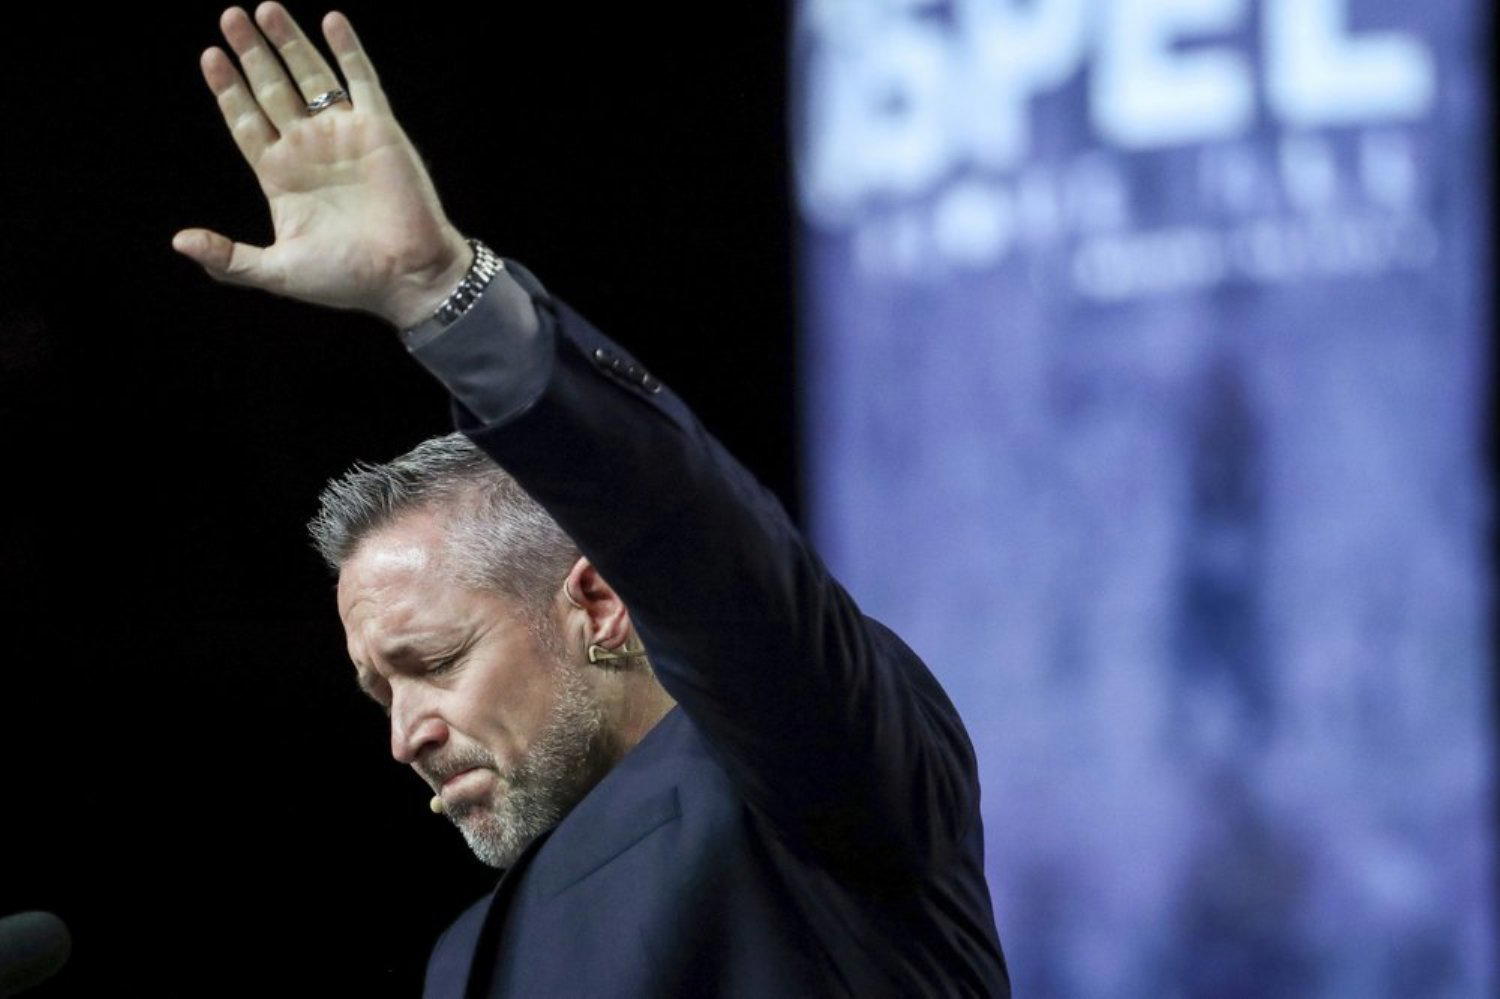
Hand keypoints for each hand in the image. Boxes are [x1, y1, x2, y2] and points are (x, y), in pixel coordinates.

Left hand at [173, 3, 471, 328]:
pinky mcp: (379, 130)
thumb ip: (229, 259)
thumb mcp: (278, 272)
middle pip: (271, 89)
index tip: (211, 58)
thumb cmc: (347, 280)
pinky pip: (360, 81)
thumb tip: (179, 241)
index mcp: (281, 176)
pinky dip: (348, 50)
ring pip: (310, 77)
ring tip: (265, 9)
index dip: (228, 90)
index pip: (246, 121)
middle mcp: (309, 149)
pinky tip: (331, 21)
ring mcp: (344, 136)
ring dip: (289, 43)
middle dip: (250, 53)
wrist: (407, 276)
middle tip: (229, 17)